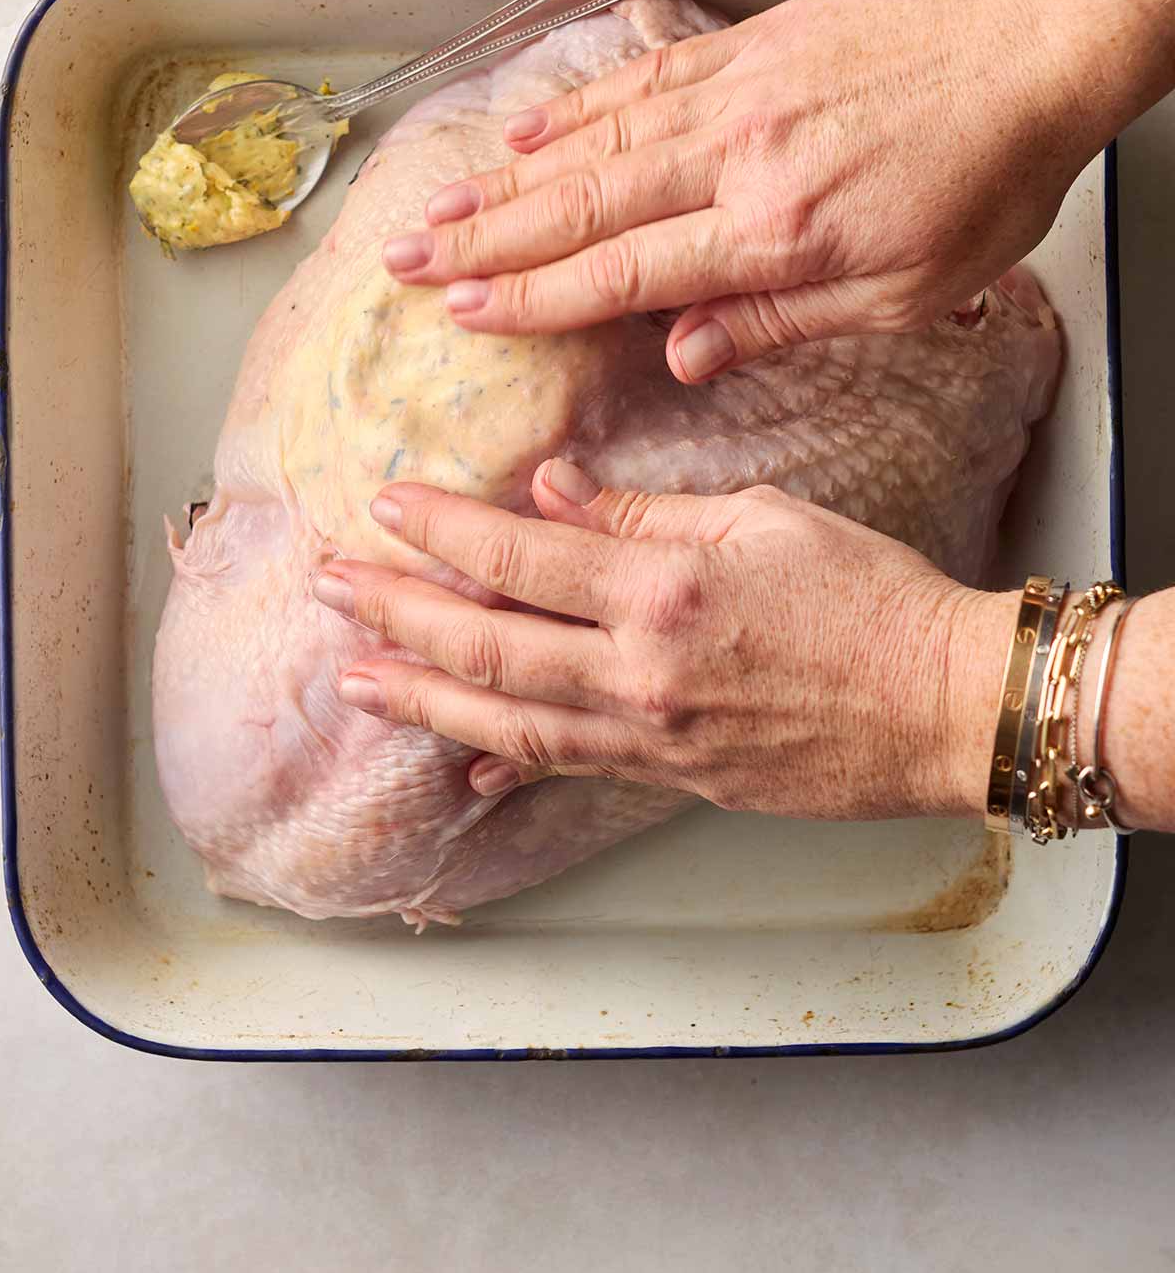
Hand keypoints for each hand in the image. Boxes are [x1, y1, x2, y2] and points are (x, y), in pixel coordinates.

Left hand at [312, 460, 1011, 817]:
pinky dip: (506, 763)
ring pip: (506, 721)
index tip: (385, 506)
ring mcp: (650, 737)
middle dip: (395, 615)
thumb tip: (551, 492)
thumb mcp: (763, 519)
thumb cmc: (870, 597)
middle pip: (486, 645)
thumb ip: (645, 512)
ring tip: (354, 680)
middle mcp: (640, 669)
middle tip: (328, 590)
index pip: (519, 554)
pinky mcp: (671, 780)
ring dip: (421, 699)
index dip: (441, 530)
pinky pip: (568, 769)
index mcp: (664, 586)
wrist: (944, 706)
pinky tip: (460, 765)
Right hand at [381, 0, 1093, 381]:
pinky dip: (575, 105)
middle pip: (584, 203)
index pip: (623, 271)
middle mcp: (735, 159)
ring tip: (436, 205)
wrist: (1031, 52)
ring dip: (507, 178)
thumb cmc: (982, 185)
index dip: (533, 295)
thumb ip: (779, 322)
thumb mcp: (902, 294)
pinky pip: (640, 76)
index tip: (461, 310)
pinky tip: (525, 128)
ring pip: (595, 139)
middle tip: (405, 259)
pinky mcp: (748, 46)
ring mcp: (735, 93)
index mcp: (773, 234)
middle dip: (484, 239)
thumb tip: (678, 356)